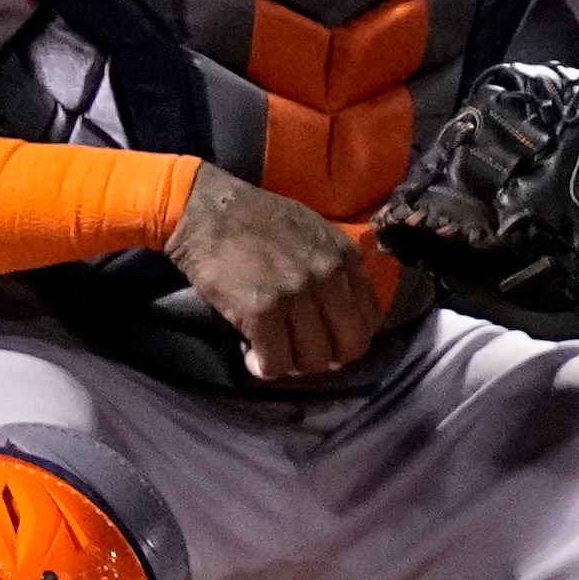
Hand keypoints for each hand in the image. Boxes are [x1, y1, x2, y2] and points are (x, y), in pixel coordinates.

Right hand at [166, 166, 392, 384]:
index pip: (370, 321)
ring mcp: (296, 294)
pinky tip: (253, 360)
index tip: (327, 340)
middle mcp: (329, 277)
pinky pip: (275, 362)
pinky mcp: (261, 311)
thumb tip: (344, 315)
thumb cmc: (259, 219)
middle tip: (301, 354)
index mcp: (346, 257)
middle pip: (348, 347)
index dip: (348, 339)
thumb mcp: (315, 232)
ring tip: (274, 354)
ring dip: (292, 365)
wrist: (208, 210)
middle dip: (327, 360)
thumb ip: (336, 268)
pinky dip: (264, 369)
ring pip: (312, 360)